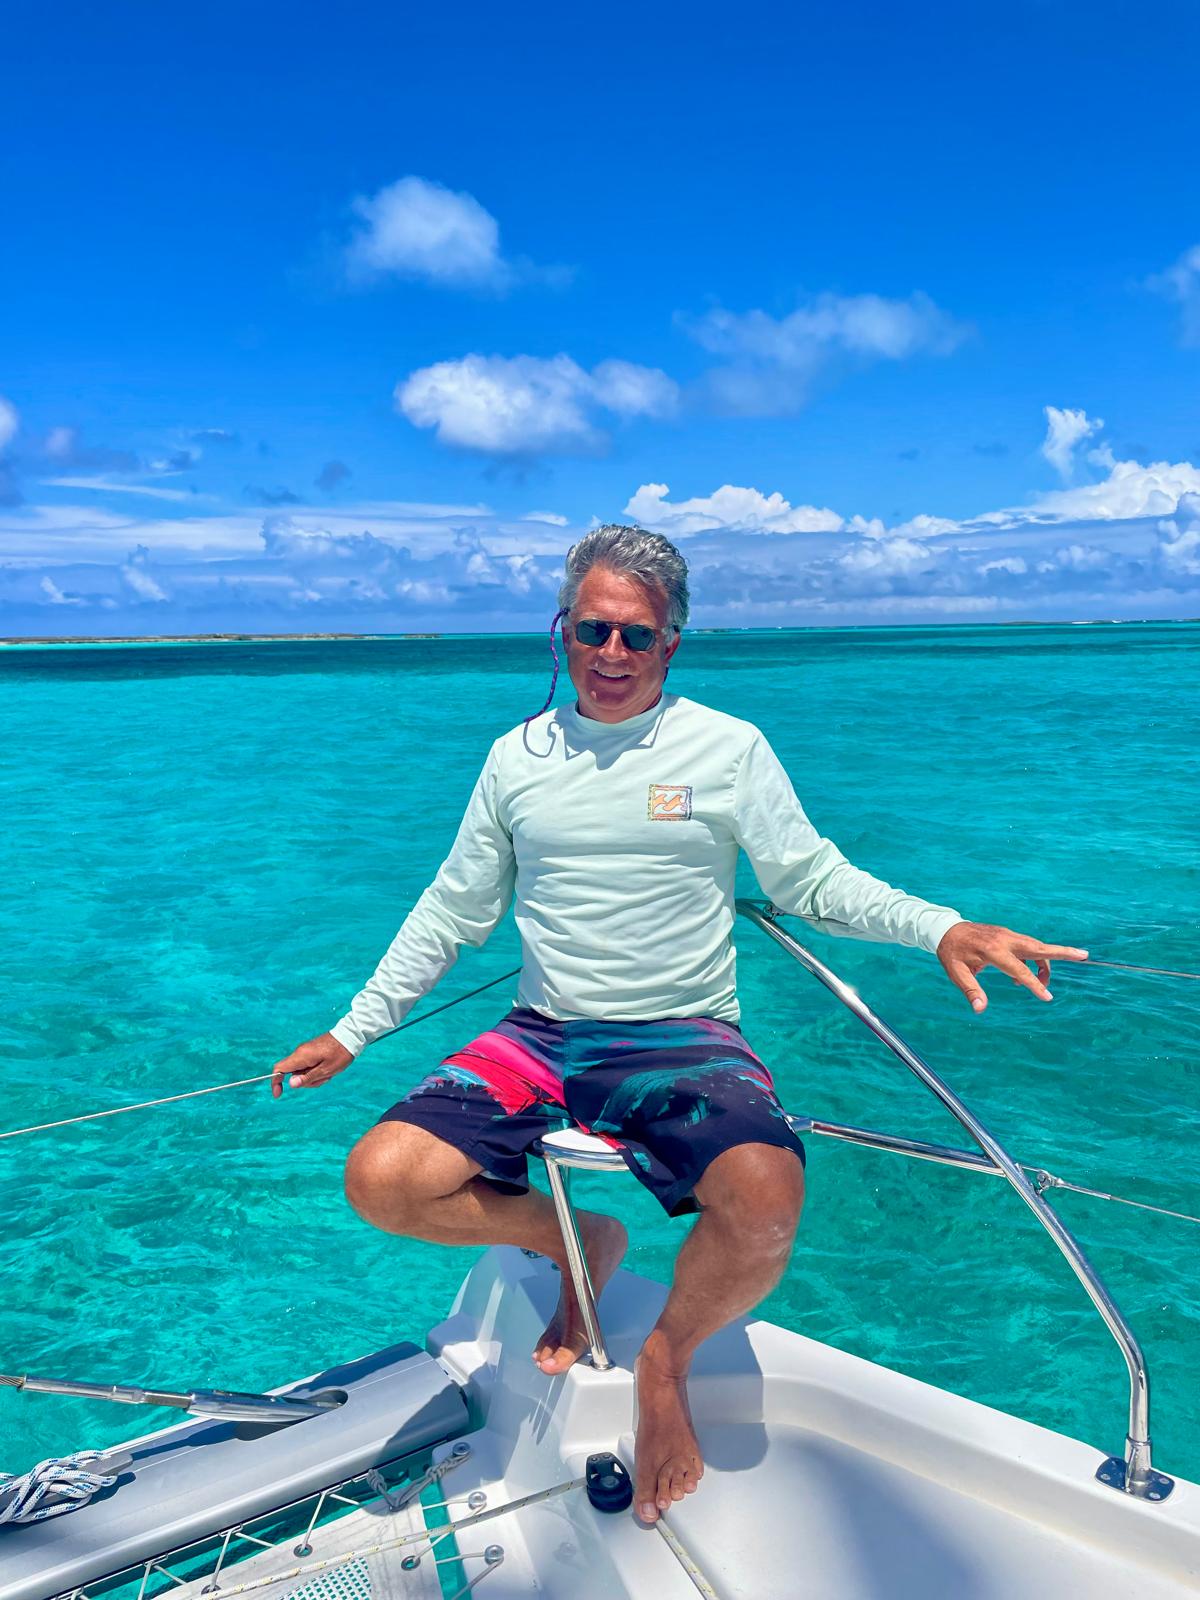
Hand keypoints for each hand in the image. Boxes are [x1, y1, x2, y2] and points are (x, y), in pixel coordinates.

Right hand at [271, 1032, 353, 1097]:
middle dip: (306, 1081)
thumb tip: (291, 1084)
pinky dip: (317, 1070)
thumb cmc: (340, 1053)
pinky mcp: (312, 1051)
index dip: (275, 1082)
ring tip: (329, 1072)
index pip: (279, 1068)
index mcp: (301, 1056)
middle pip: (293, 1073)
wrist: (350, 1036)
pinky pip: (309, 1065)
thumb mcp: (326, 1070)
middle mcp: (300, 1052)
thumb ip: (307, 1078)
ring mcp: (306, 1051)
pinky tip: (329, 1068)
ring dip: (314, 1076)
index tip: (278, 1094)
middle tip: (324, 1078)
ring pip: (303, 1071)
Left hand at [936, 921, 1088, 1013]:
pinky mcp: (1007, 935)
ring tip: (1043, 985)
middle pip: (1039, 947)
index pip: (1020, 970)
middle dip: (1062, 952)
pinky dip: (1032, 960)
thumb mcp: (956, 973)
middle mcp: (1005, 940)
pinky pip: (1027, 947)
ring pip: (1035, 947)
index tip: (1047, 997)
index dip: (1034, 984)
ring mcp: (1007, 935)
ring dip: (1045, 963)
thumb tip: (980, 1010)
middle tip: (1085, 955)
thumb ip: (971, 990)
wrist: (946, 930)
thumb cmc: (951, 953)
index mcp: (993, 951)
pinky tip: (1022, 977)